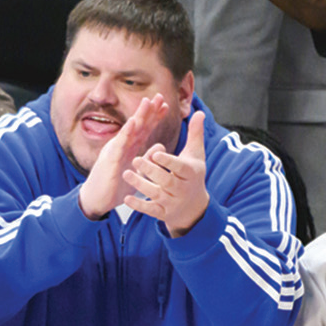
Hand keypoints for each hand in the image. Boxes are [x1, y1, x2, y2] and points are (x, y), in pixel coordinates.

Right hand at [78, 94, 169, 219]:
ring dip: (138, 115)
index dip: (154, 117)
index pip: (143, 129)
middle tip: (160, 96)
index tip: (165, 105)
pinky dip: (126, 132)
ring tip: (147, 101)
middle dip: (148, 110)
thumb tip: (161, 145)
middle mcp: (120, 146)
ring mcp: (114, 151)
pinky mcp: (110, 160)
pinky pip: (119, 144)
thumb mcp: (137, 172)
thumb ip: (148, 158)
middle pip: (137, 125)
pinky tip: (133, 122)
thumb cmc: (115, 186)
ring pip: (129, 130)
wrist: (96, 201)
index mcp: (128, 148)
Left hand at [123, 110, 208, 235]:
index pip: (180, 167)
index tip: (156, 152)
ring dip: (140, 185)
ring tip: (126, 173)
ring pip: (155, 194)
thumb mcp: (196, 155)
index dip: (169, 161)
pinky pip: (150, 210)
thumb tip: (199, 111)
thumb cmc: (192, 174)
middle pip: (166, 181)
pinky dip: (138, 205)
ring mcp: (172, 202)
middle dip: (151, 171)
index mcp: (191, 173)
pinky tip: (126, 198)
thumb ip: (195, 134)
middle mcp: (182, 189)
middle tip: (135, 159)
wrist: (194, 207)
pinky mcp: (163, 213)